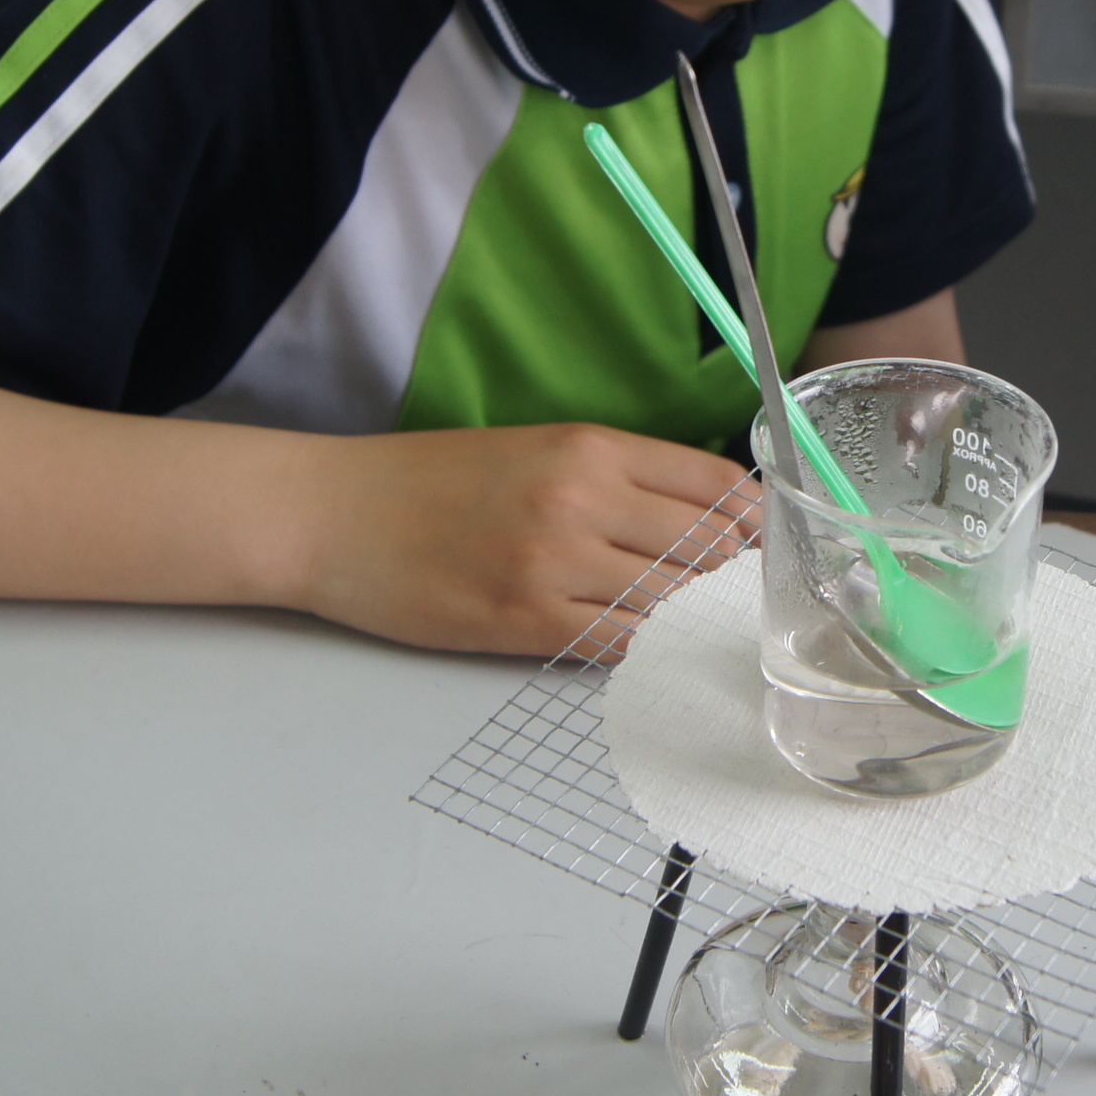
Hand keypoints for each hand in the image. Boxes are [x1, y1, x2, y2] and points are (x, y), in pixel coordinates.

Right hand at [304, 423, 753, 655]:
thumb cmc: (426, 482)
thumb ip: (614, 476)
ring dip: (690, 616)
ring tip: (699, 625)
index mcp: (588, 448)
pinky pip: (619, 643)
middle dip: (731, 575)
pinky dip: (644, 647)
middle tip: (743, 595)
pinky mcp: (524, 621)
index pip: (714, 485)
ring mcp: (554, 564)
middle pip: (704, 547)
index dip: (752, 521)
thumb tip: (698, 513)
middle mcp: (581, 500)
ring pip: (668, 600)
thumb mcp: (532, 449)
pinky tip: (647, 645)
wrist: (334, 515)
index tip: (761, 542)